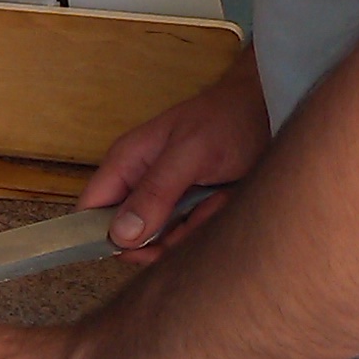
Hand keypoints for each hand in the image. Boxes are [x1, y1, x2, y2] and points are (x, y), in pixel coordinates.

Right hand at [78, 47, 272, 256]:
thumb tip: (120, 235)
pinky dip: (208, 226)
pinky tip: (224, 201)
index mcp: (125, 163)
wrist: (269, 111)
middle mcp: (139, 185)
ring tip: (217, 198)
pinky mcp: (189, 210)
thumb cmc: (227, 120)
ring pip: (162, 243)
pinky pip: (188, 238)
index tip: (140, 248)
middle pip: (128, 238)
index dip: (104, 236)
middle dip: (163, 238)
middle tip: (194, 217)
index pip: (90, 211)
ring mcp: (164, 199)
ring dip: (193, 230)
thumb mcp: (191, 153)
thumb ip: (155, 191)